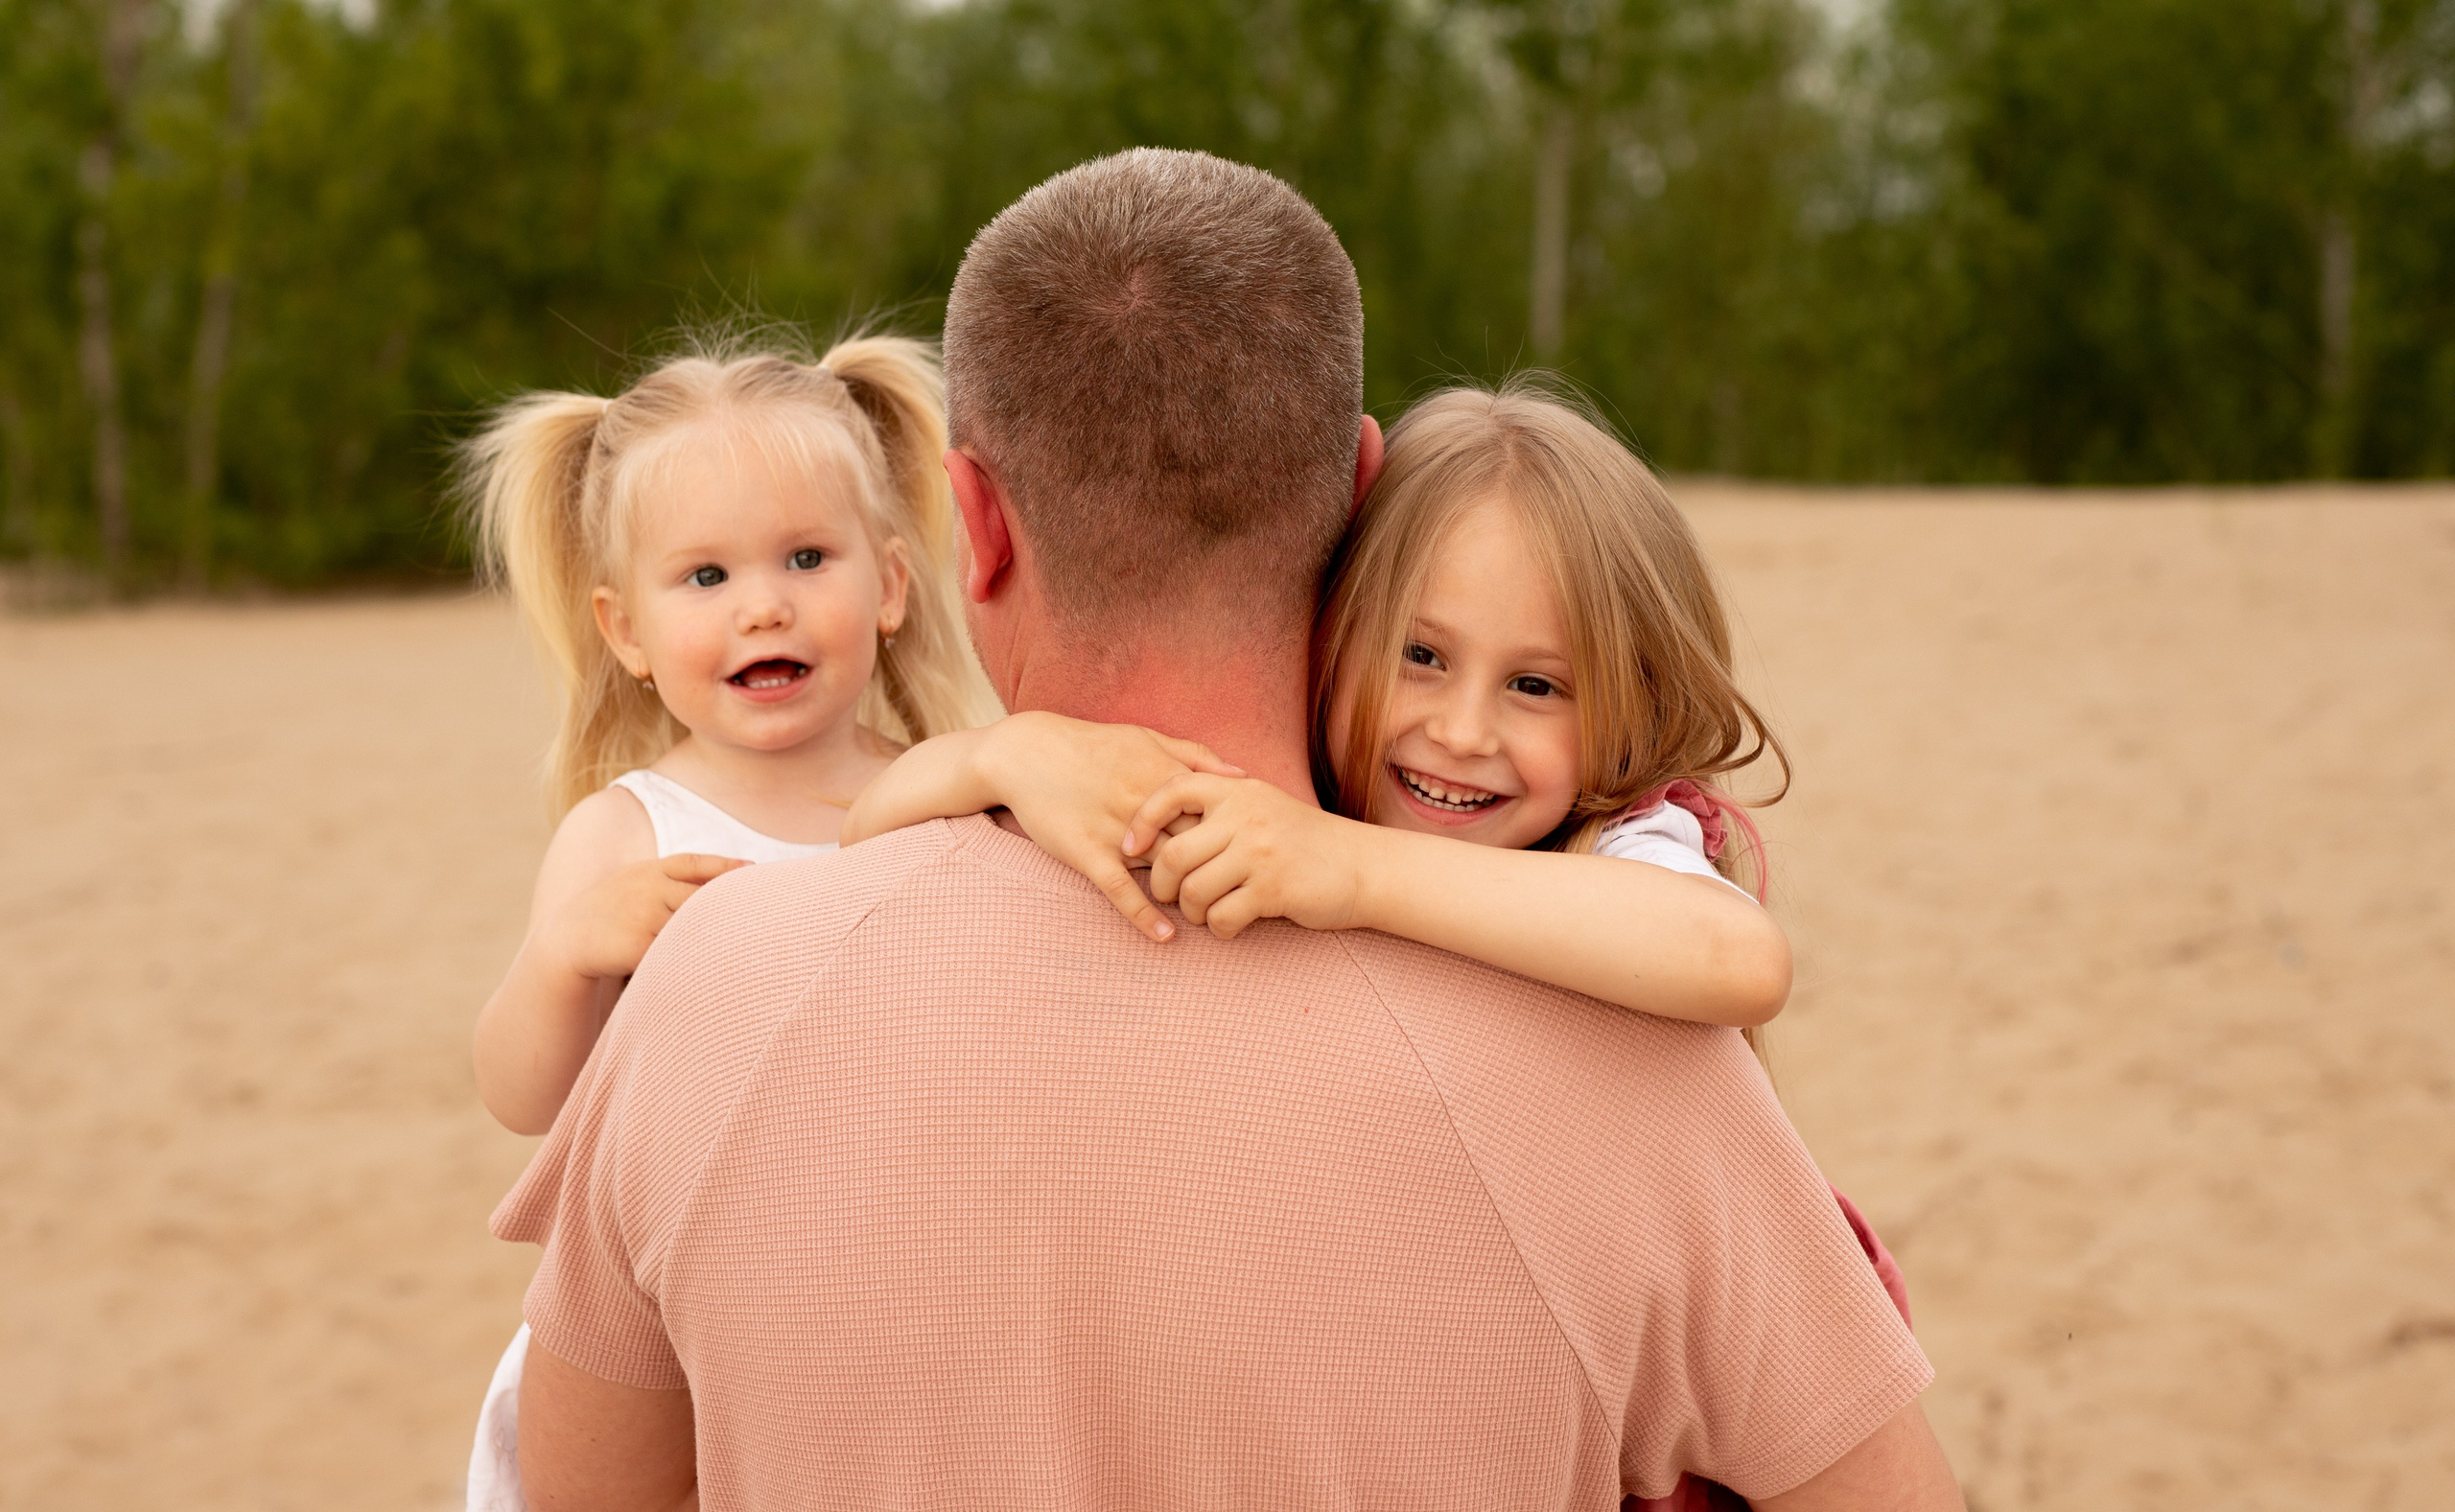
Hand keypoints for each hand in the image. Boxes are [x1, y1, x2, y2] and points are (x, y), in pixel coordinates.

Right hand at [544, 853, 747, 980]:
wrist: (567, 940)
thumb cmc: (608, 912)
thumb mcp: (632, 883)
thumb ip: (666, 880)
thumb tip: (713, 883)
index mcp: (648, 872)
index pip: (693, 863)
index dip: (724, 866)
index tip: (752, 869)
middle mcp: (650, 890)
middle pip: (701, 895)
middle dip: (730, 903)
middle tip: (765, 911)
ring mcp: (646, 917)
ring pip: (693, 924)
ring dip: (717, 932)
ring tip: (749, 941)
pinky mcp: (642, 946)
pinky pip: (676, 951)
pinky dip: (695, 956)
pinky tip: (714, 962)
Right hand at [973, 712, 1243, 941]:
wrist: (1028, 752)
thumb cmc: (1093, 745)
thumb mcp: (1147, 738)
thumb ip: (1196, 756)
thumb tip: (1243, 776)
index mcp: (1163, 775)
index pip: (1216, 812)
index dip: (1237, 835)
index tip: (1250, 853)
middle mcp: (1143, 804)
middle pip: (1197, 844)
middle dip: (1219, 867)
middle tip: (1237, 890)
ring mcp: (1114, 831)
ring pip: (1164, 869)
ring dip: (1188, 893)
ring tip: (1210, 914)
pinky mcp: (1086, 851)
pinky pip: (1119, 889)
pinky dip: (1143, 914)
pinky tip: (1165, 935)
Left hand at [1126, 774, 1371, 939]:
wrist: (1362, 866)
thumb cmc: (1304, 840)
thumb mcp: (1264, 805)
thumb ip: (1220, 806)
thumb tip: (1156, 825)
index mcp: (1239, 790)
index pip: (1173, 791)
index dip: (1142, 820)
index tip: (1131, 848)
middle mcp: (1247, 816)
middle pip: (1173, 853)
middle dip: (1162, 883)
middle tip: (1171, 895)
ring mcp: (1260, 853)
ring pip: (1193, 890)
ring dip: (1191, 911)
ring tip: (1204, 912)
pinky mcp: (1274, 890)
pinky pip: (1221, 917)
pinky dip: (1219, 928)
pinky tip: (1231, 925)